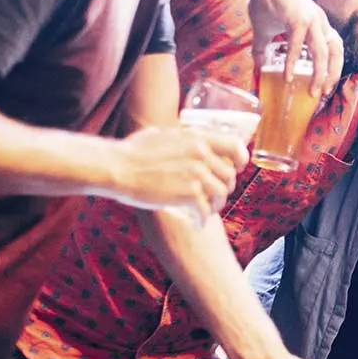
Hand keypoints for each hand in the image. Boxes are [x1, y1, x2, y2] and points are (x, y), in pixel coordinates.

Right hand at [107, 126, 248, 219]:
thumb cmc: (133, 150)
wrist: (117, 167)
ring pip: (221, 194)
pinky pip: (206, 211)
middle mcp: (201, 154)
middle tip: (215, 195)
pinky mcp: (189, 194)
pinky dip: (202, 220)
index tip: (237, 167)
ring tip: (206, 211)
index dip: (241, 159)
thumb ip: (182, 138)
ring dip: (216, 205)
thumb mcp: (163, 134)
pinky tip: (196, 224)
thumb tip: (189, 138)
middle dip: (225, 188)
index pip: (235, 146)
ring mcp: (196, 174)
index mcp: (198, 137)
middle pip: (229, 175)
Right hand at [249, 0, 342, 101]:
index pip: (334, 49)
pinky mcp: (297, 18)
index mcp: (318, 25)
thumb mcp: (265, 31)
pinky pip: (298, 44)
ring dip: (320, 73)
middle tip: (323, 92)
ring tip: (312, 91)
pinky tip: (288, 76)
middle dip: (332, 74)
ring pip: (322, 51)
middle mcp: (319, 23)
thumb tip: (257, 67)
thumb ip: (263, 50)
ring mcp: (310, 20)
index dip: (333, 67)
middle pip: (336, 52)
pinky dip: (294, 62)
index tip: (326, 85)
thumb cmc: (266, 1)